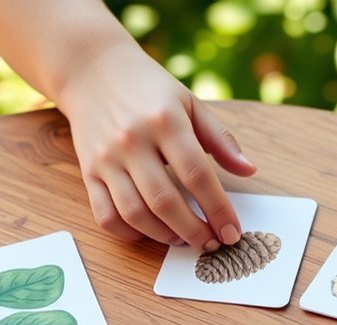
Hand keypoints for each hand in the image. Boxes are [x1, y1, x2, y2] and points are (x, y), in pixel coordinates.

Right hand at [57, 44, 255, 248]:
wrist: (92, 70)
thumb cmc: (149, 89)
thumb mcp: (190, 103)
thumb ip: (221, 139)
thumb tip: (249, 171)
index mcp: (165, 121)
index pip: (197, 175)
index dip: (218, 209)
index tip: (232, 232)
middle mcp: (132, 141)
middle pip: (165, 201)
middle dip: (193, 230)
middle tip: (211, 242)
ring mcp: (106, 159)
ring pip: (134, 213)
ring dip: (163, 236)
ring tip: (184, 239)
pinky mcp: (88, 171)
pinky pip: (105, 214)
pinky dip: (127, 233)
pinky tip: (148, 233)